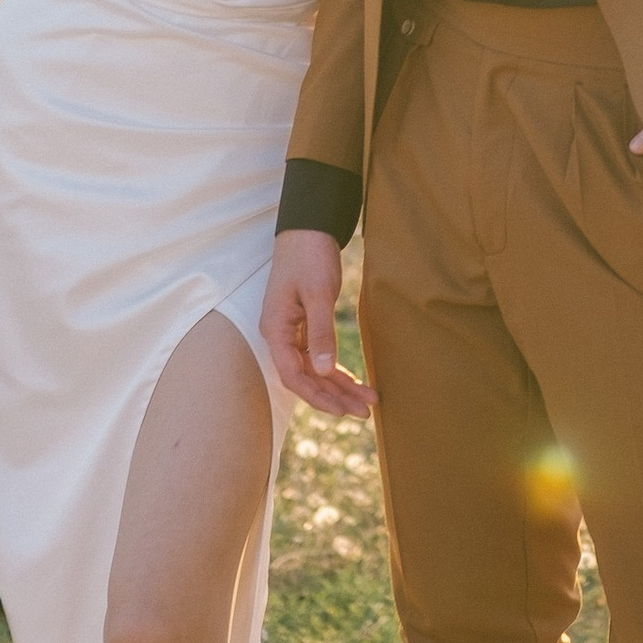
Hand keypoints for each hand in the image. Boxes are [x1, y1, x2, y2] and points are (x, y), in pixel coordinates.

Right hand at [262, 229, 373, 416]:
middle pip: (305, 378)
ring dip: (339, 387)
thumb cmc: (309, 256)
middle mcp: (280, 336)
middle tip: (365, 412)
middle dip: (334, 397)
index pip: (293, 376)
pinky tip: (355, 382)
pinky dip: (337, 370)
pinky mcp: (304, 326)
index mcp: (275, 330)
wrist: (307, 229)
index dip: (318, 397)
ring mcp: (291, 332)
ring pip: (314, 370)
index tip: (343, 410)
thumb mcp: (317, 293)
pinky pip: (319, 357)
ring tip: (368, 402)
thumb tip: (323, 370)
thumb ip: (320, 332)